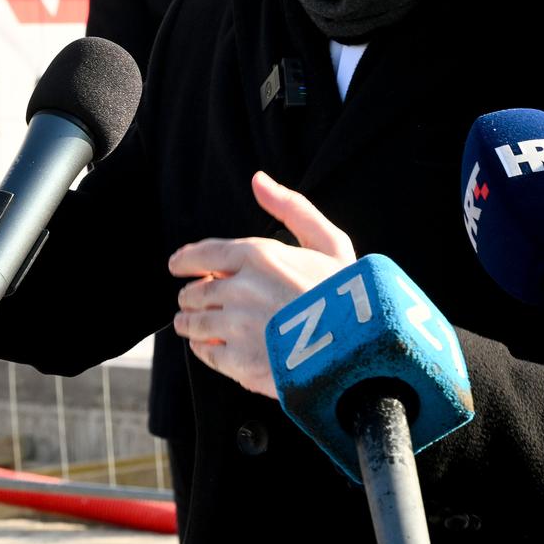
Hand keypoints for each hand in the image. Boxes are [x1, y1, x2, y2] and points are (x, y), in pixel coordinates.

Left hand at [169, 172, 356, 397]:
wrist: (366, 350)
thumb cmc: (351, 294)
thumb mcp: (330, 242)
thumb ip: (293, 208)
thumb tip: (258, 180)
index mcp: (260, 256)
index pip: (202, 255)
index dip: (185, 261)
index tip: (177, 266)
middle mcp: (242, 289)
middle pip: (194, 291)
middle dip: (190, 295)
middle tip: (190, 300)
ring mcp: (239, 327)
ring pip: (193, 322)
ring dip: (188, 322)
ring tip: (189, 323)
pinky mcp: (241, 363)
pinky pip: (205, 353)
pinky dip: (201, 348)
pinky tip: (206, 345)